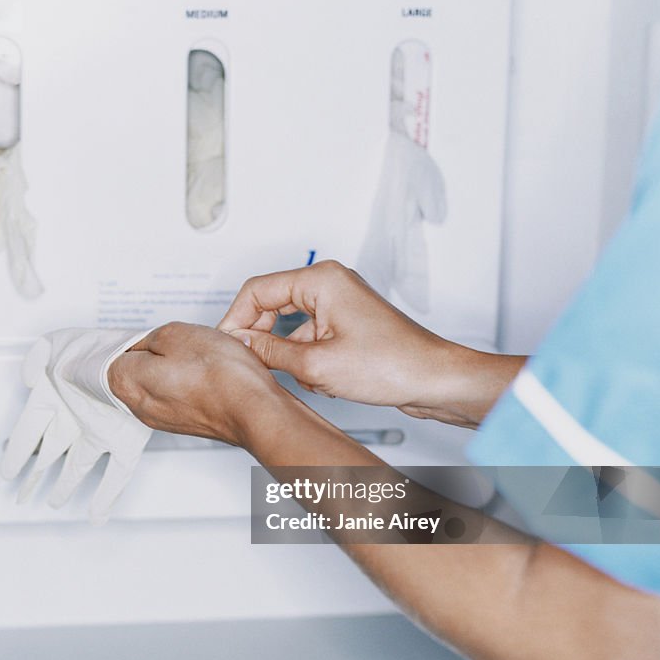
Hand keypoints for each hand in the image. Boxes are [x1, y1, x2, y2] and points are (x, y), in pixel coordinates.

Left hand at [107, 322, 283, 444]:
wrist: (255, 410)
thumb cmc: (221, 375)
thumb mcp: (177, 334)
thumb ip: (149, 339)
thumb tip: (144, 344)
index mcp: (128, 382)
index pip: (110, 356)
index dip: (130, 341)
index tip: (144, 335)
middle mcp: (140, 406)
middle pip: (130, 372)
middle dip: (146, 355)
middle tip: (168, 342)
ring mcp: (162, 418)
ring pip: (153, 384)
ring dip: (167, 369)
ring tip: (190, 356)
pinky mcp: (185, 422)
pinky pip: (173, 396)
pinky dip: (183, 383)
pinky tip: (201, 374)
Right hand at [217, 260, 520, 427]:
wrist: (434, 379)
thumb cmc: (393, 365)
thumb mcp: (316, 364)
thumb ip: (268, 351)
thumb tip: (239, 343)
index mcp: (321, 279)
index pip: (257, 290)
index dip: (235, 319)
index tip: (225, 345)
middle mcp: (330, 283)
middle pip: (271, 303)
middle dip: (260, 336)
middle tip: (248, 362)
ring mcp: (339, 301)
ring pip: (289, 323)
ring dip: (286, 352)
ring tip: (299, 375)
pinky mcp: (346, 321)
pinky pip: (308, 334)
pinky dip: (305, 357)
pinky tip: (320, 380)